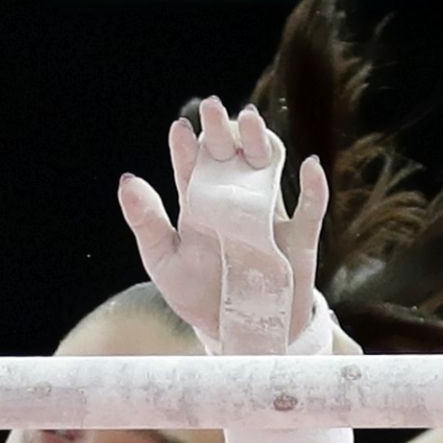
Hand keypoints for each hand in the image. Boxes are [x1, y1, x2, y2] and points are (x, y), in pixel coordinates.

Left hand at [118, 98, 329, 350]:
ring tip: (251, 121)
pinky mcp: (298, 239)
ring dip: (262, 143)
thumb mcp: (164, 264)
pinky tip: (308, 166)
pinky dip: (314, 188)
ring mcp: (268, 216)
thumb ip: (147, 223)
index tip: (180, 129)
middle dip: (222, 131)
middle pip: (229, 157)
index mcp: (200, 205)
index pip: (193, 167)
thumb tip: (127, 180)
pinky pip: (310, 210)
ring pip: (268, 170)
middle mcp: (234, 202)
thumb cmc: (199, 297)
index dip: (187, 147)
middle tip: (212, 108)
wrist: (240, 335)